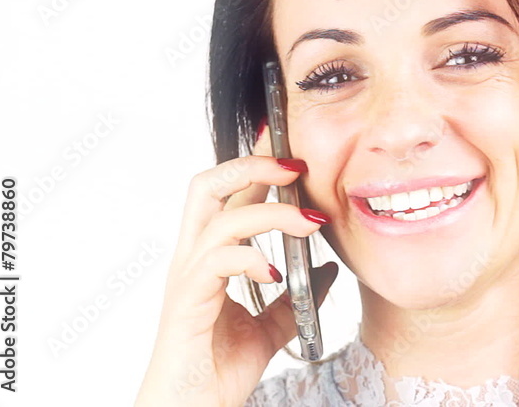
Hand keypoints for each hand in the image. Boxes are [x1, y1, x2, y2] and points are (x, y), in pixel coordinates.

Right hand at [135, 125, 338, 406]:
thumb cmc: (218, 370)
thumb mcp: (271, 328)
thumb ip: (296, 298)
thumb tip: (330, 271)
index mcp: (210, 257)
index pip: (229, 192)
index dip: (257, 164)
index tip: (295, 149)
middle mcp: (194, 259)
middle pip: (207, 184)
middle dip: (252, 164)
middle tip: (297, 165)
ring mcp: (188, 279)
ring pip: (219, 217)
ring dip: (270, 212)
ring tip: (310, 222)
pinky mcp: (189, 303)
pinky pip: (215, 262)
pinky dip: (249, 258)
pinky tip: (275, 274)